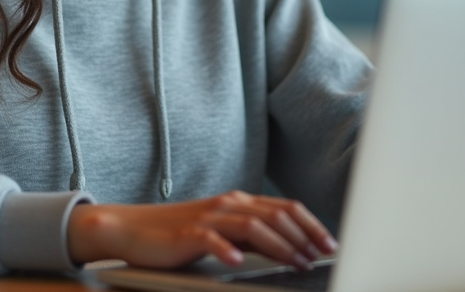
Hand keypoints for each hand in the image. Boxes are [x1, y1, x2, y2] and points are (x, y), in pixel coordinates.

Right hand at [67, 191, 336, 269]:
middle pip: (275, 215)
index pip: (285, 208)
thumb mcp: (224, 233)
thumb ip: (253, 236)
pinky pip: (210, 239)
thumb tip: (291, 249)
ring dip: (278, 246)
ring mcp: (208, 218)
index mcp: (239, 202)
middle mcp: (228, 204)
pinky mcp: (187, 233)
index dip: (311, 225)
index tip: (330, 244)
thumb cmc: (181, 235)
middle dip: (304, 236)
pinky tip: (237, 262)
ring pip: (252, 226)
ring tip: (295, 262)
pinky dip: (226, 250)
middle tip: (321, 256)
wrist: (133, 229)